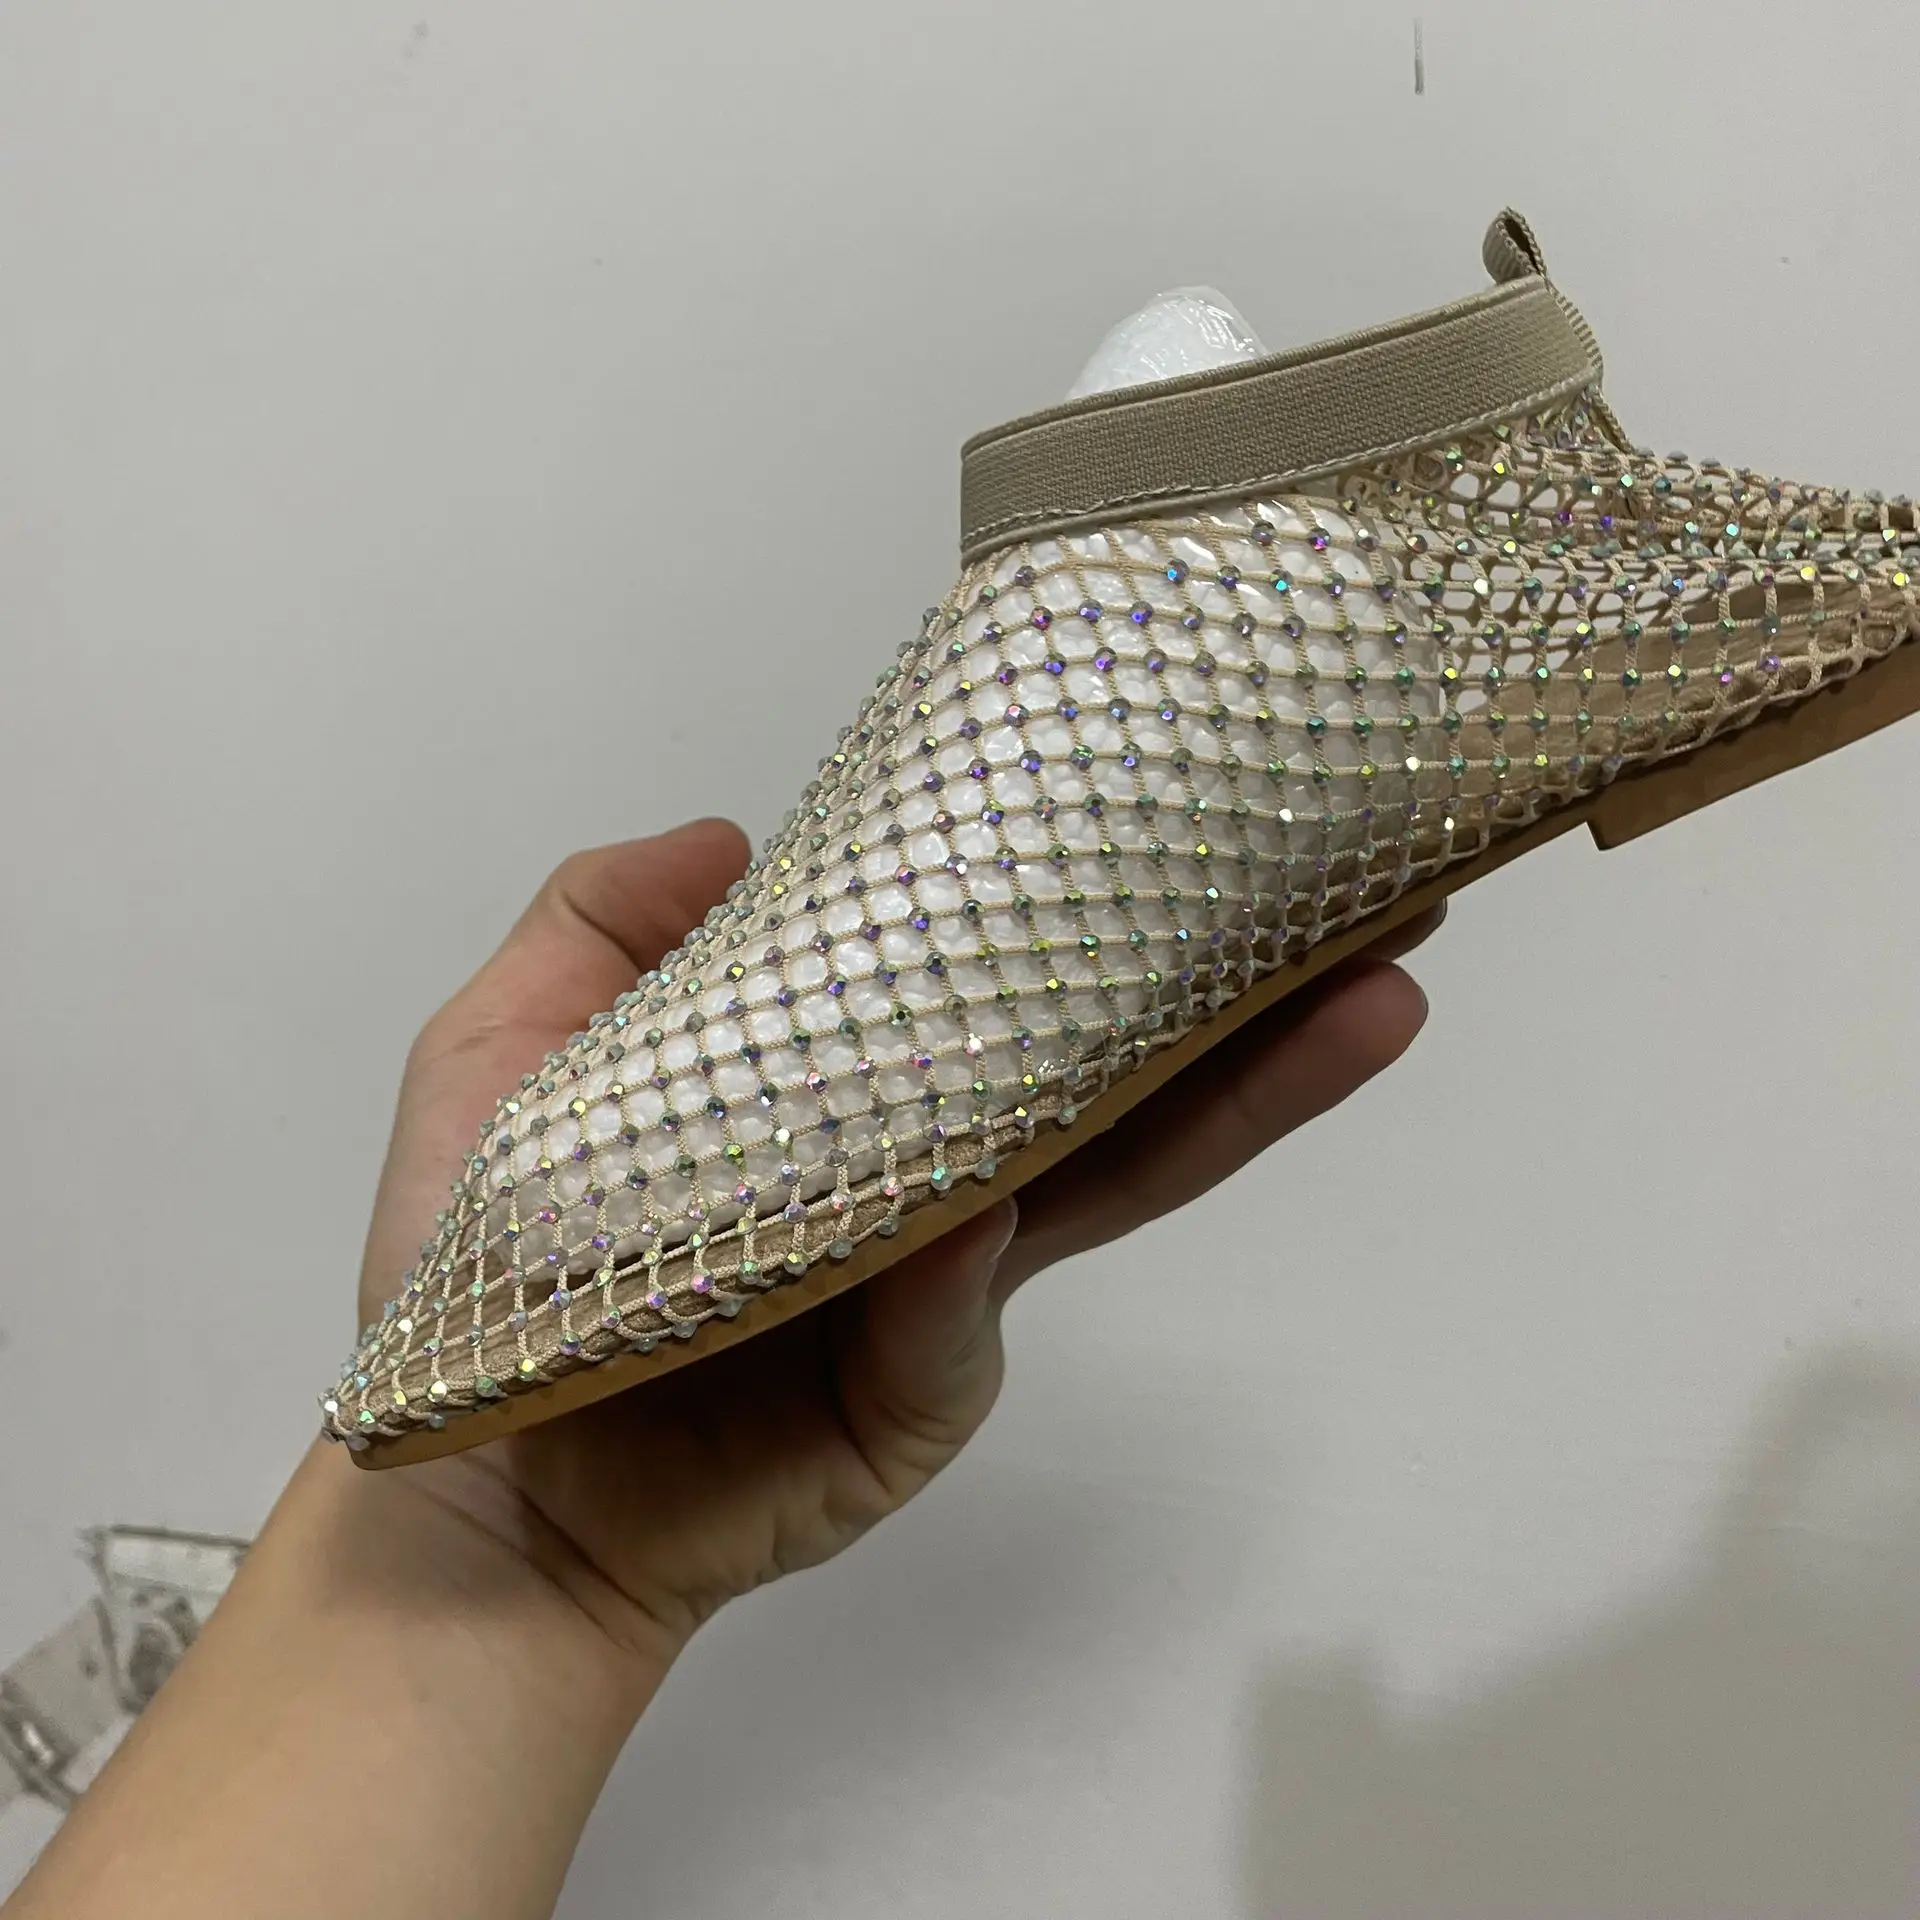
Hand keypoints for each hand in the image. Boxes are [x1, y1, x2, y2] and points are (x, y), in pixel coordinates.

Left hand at [359, 819, 1435, 1679]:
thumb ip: (594, 928)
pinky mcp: (919, 1396)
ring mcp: (947, 1290)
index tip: (1201, 814)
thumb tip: (732, 827)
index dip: (1101, 906)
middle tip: (1383, 894)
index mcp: (859, 1086)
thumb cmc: (487, 1267)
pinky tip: (976, 1213)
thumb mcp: (502, 1052)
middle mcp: (937, 1175)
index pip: (1006, 983)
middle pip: (1119, 1071)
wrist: (482, 1486)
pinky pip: (951, 1316)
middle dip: (1253, 984)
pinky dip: (960, 1261)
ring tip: (1368, 1003)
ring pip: (1110, 1180)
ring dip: (1236, 1095)